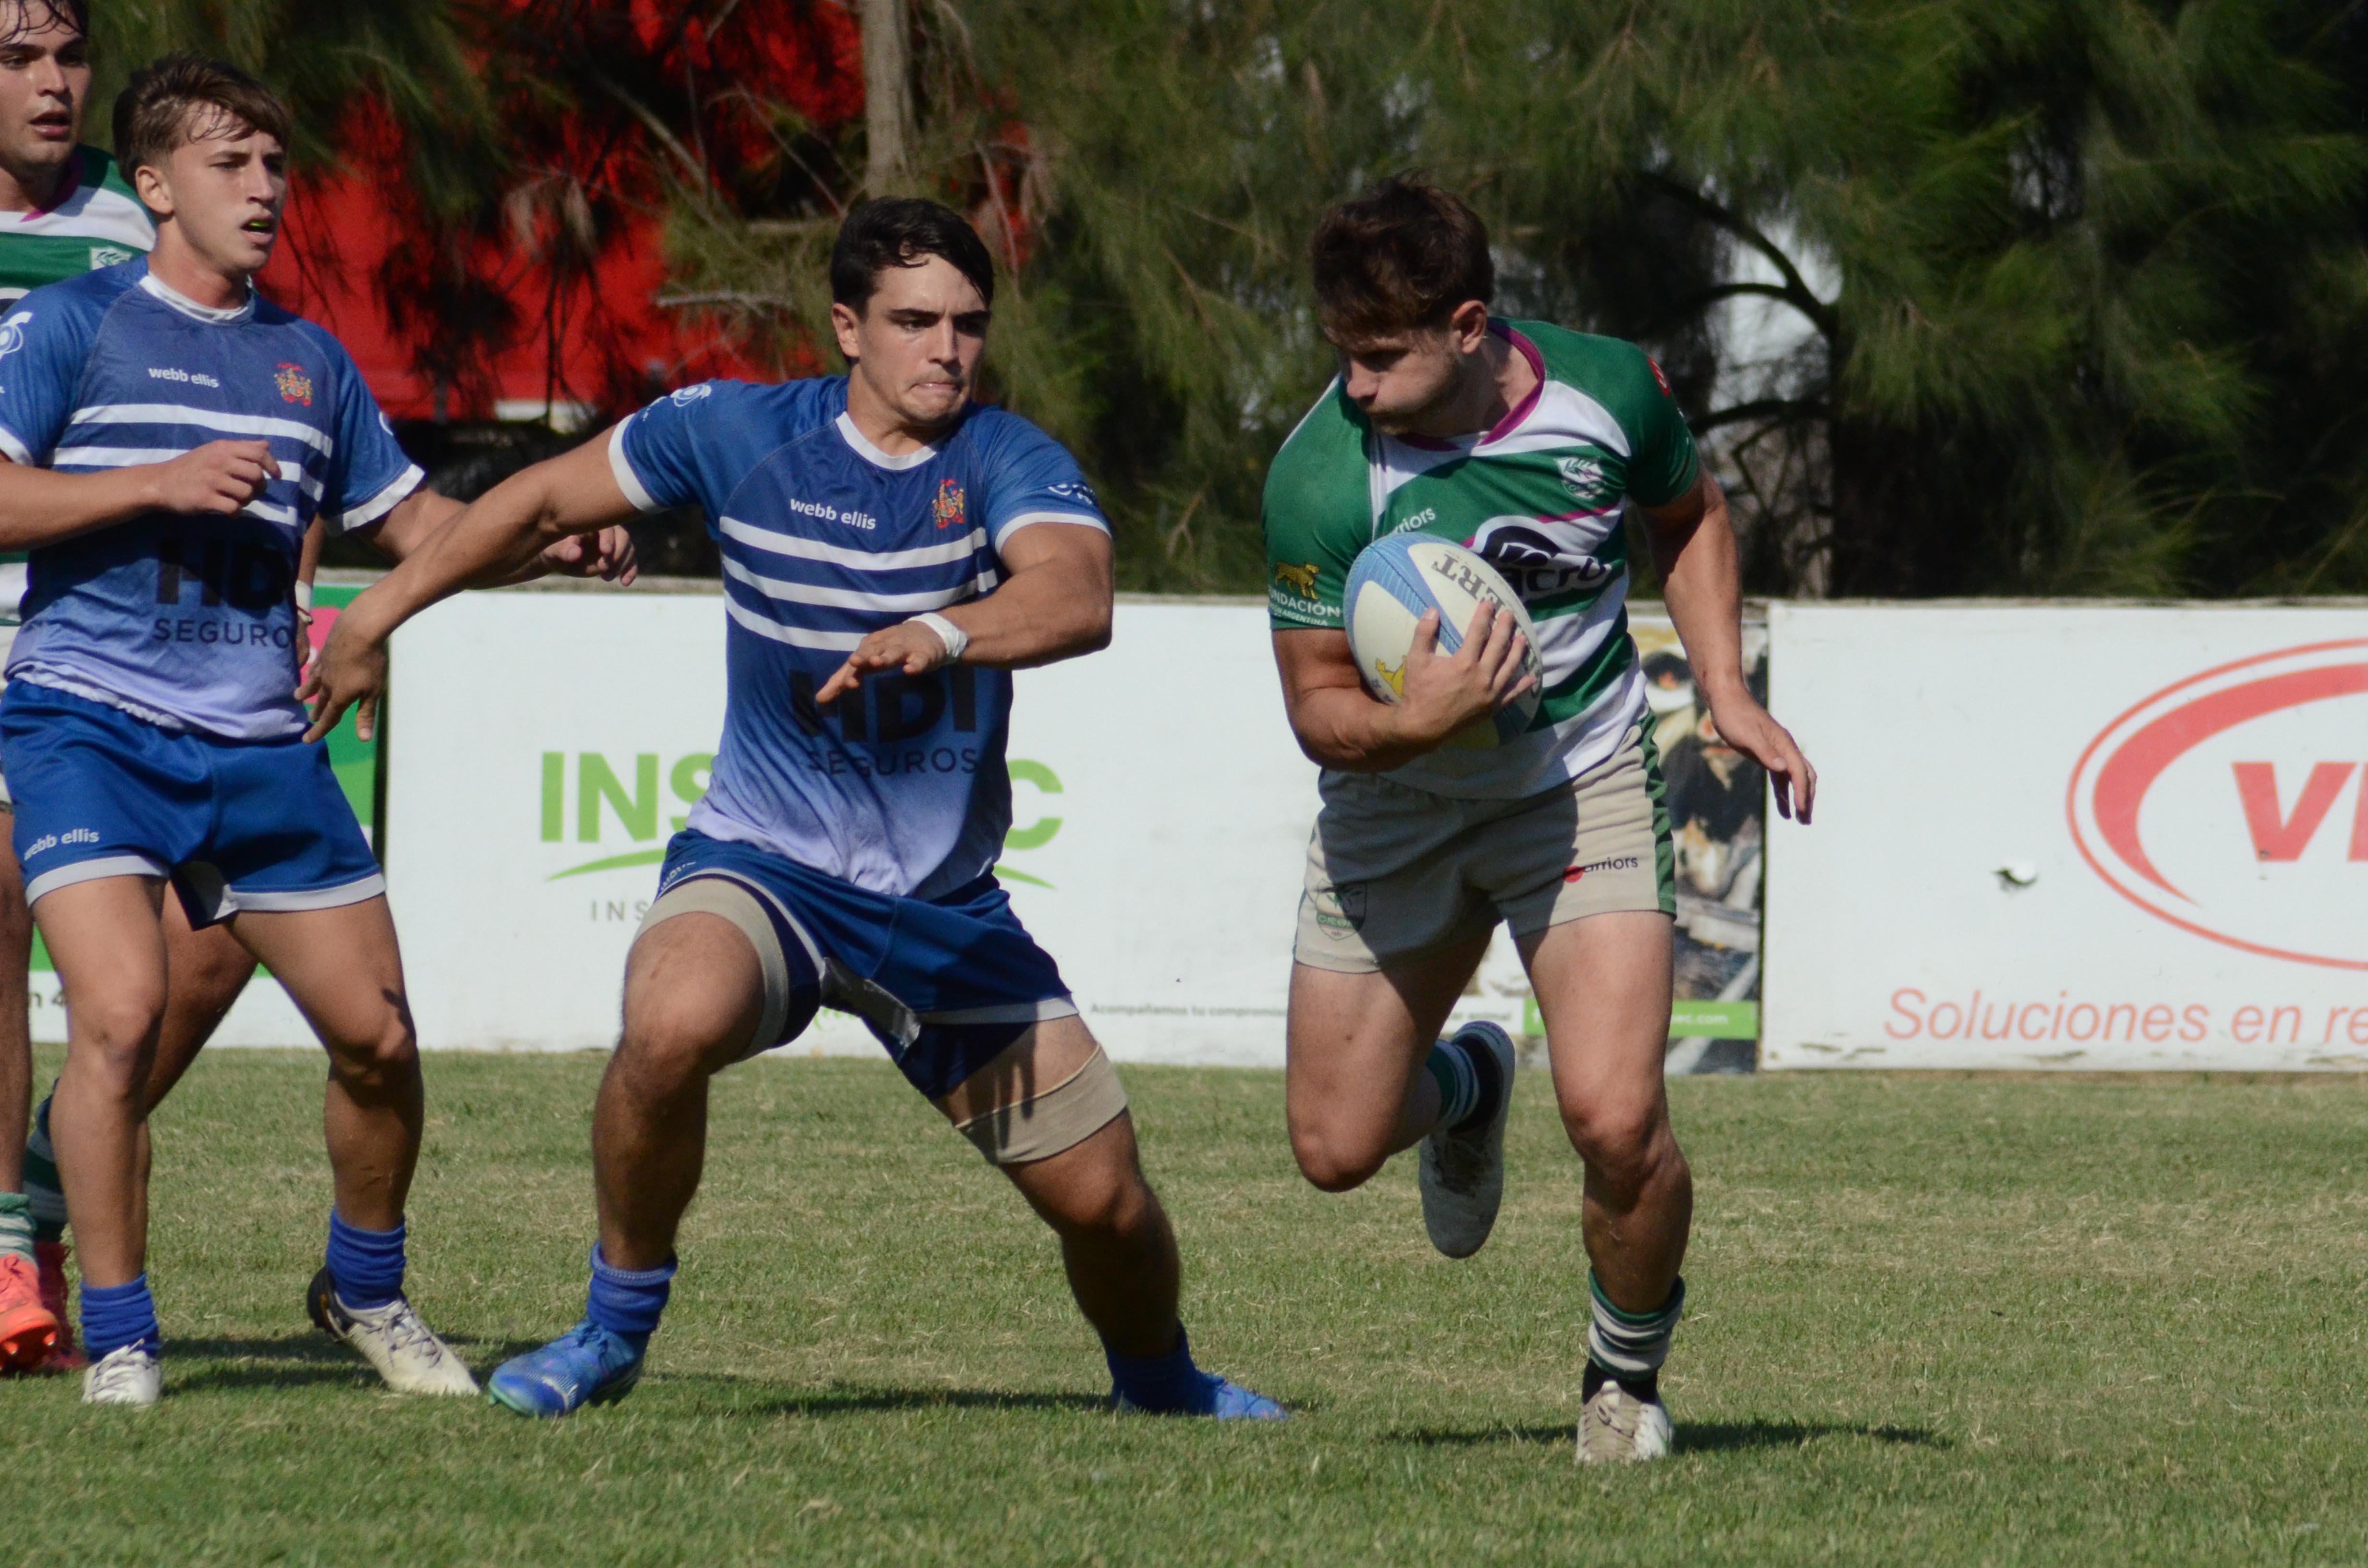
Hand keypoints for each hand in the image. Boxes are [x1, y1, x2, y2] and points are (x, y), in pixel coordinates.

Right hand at [146, 439, 274, 515]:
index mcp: (223, 448)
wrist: (159, 482)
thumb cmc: (191, 467)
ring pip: (247, 493)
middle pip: (257, 475)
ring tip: (236, 500)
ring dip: (247, 501)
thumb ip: (241, 448)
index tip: (277, 477)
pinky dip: (235, 512)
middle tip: (252, 492)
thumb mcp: (213, 451)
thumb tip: (267, 444)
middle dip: (260, 487)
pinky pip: (234, 508)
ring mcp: (212, 480)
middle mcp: (219, 461)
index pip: (259, 453)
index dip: (273, 465)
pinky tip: (228, 510)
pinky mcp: (205, 499)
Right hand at [297, 601, 390, 742]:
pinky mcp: (323, 653)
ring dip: (306, 692)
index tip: (306, 741)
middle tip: (311, 719)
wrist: (358, 631)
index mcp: (339, 696)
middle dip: (317, 712)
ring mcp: (323, 667)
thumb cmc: (370, 663)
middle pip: (321, 701)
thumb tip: (363, 739)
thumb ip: (366, 714)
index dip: (319, 731)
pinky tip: (309, 672)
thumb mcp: (373, 691)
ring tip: (297, 697)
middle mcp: (327, 684)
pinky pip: (314, 667)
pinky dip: (310, 673)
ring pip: (313, 683)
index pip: (328, 719)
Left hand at [539, 525, 638, 584]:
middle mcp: (606, 530)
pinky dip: (630, 571)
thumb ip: (563, 551)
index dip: (608, 538)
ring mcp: (614, 543)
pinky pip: (630, 562)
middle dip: (616, 554)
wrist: (559, 558)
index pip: (606, 526)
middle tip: (603, 570)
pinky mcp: (617, 557)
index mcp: (591, 523)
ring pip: (628, 549)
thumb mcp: (554, 551)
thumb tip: (576, 554)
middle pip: (622, 537)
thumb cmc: (554, 550)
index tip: (605, 552)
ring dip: (622, 565)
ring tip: (606, 578)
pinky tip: (625, 583)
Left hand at [816, 618, 956, 705]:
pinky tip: (909, 670)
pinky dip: (914, 665)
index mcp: (868, 648)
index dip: (849, 673)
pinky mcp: (922, 654)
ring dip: (885, 656)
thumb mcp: (866, 662)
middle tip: (854, 662)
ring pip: (893, 652)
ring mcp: (904, 649)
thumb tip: (819, 699)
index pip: (854, 662)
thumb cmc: (889, 650)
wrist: (926, 632)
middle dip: (862, 657)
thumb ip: (843, 680)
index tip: (843, 686)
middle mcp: (884, 646)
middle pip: (870, 651)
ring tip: (877, 662)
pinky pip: (918, 660)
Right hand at [1385, 602, 1535, 748]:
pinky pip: (1511, 695)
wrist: (1422, 727)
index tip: (1488, 603)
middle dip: (1504, 628)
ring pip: (1509, 667)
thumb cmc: (1418, 692)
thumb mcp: (1415, 660)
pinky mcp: (1492, 707)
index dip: (1484, 616)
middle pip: (1498, 646)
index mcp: (1464, 662)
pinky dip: (1522, 686)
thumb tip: (1433, 610)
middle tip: (1509, 615)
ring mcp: (1490, 693)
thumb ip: (1424, 633)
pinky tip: (1530, 677)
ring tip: (1522, 637)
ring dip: (1517, 651)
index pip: (1478, 632)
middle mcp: (1482, 676)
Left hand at [1703, 684, 1816, 822]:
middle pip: (1804, 776)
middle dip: (1806, 798)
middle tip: (1805, 820)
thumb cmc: (1735, 716)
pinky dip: (1783, 792)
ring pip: (1794, 778)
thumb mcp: (1747, 735)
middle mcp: (1785, 748)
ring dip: (1798, 798)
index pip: (1798, 773)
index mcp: (1784, 744)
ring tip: (1799, 819)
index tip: (1801, 811)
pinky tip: (1783, 807)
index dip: (1802, 793)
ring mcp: (1777, 751)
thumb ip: (1765, 752)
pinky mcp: (1767, 754)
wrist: (1726, 700)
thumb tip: (1784, 768)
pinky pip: (1780, 777)